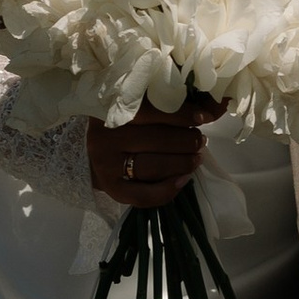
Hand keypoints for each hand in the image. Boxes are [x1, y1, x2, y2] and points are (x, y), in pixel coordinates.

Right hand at [88, 103, 208, 211]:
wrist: (90, 150)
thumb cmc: (120, 123)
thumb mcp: (132, 106)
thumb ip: (160, 103)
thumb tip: (208, 106)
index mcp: (110, 108)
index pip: (151, 110)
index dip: (181, 114)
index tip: (203, 116)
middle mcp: (105, 137)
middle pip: (156, 140)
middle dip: (186, 140)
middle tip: (200, 139)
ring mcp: (105, 164)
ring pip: (153, 166)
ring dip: (182, 163)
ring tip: (196, 158)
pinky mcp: (110, 188)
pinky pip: (143, 195)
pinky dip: (167, 190)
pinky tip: (184, 180)